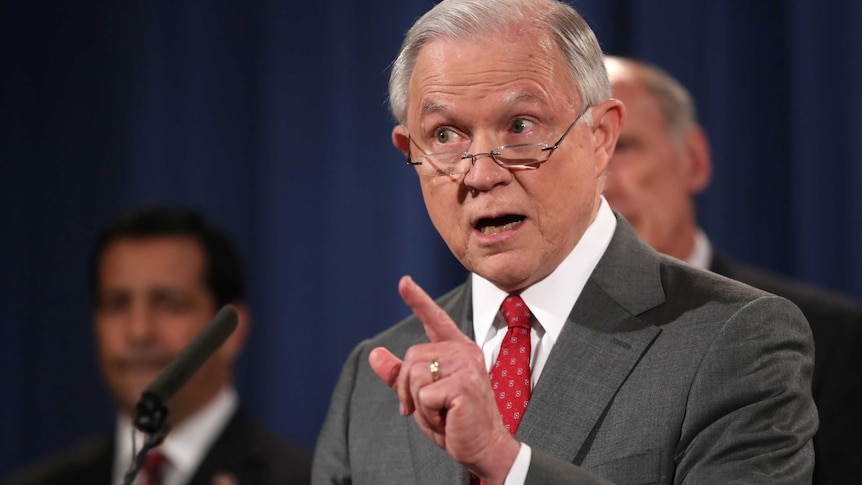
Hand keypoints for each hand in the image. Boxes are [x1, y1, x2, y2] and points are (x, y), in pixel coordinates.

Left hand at [369, 276, 520, 484]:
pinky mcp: (464, 384)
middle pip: (410, 358)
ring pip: (414, 376)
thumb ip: (399, 375)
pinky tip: (447, 419)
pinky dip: (428, 414)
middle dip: (407, 390)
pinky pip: (423, 396)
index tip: (403, 281)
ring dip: (419, 404)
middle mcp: (464, 352)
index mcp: (457, 350)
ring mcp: (466, 366)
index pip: (435, 319)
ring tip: (442, 414)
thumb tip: (374, 354)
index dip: (418, 300)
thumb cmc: (455, 422)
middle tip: (429, 409)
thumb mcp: (422, 397)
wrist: (483, 447)